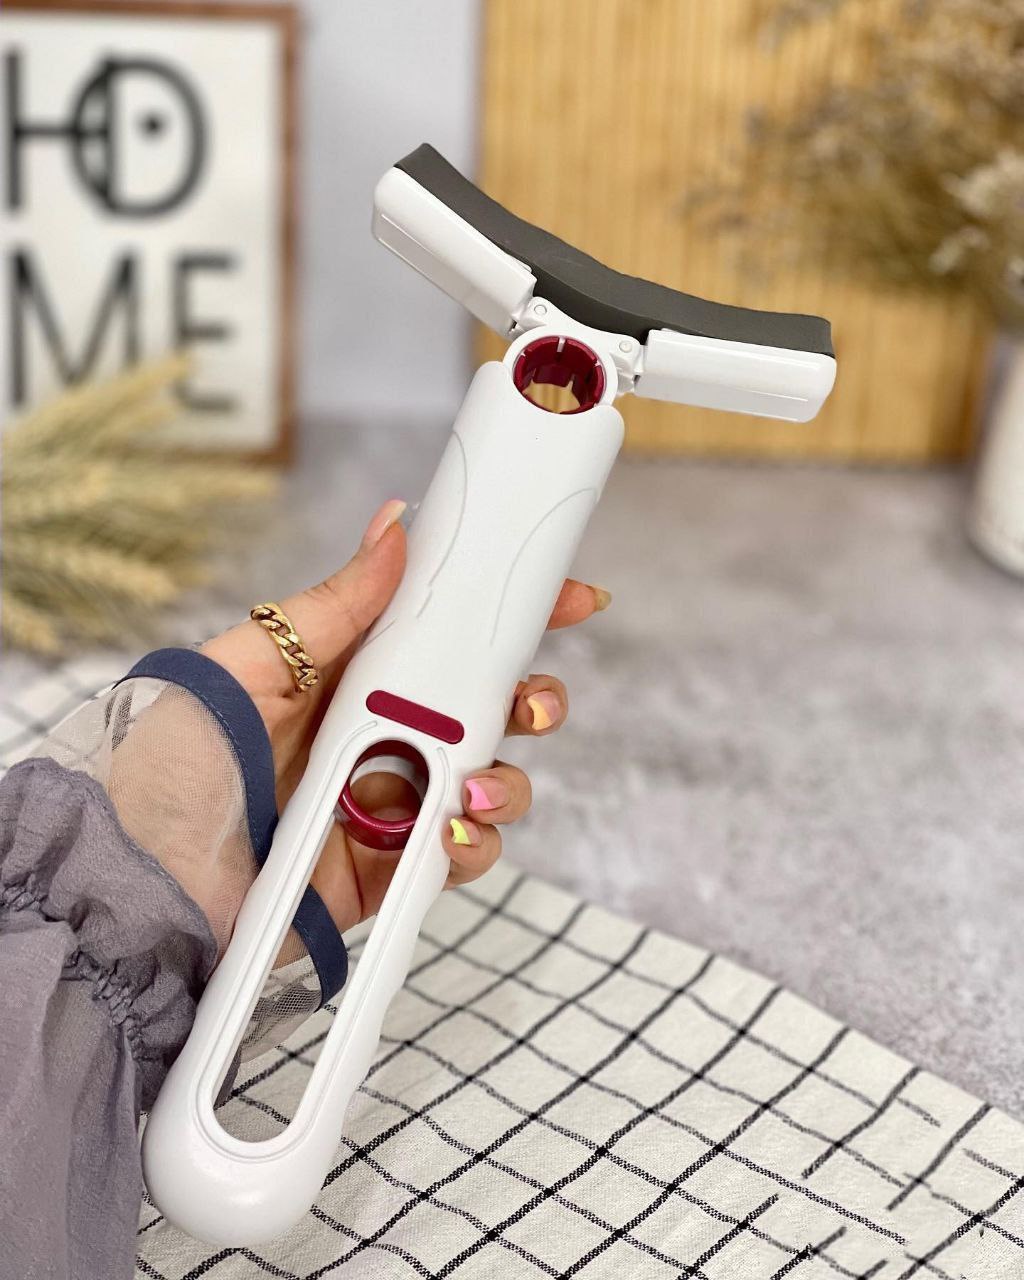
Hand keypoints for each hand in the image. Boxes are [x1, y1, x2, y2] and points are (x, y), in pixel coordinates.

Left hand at [202, 499, 608, 936]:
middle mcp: (381, 733)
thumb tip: (395, 525)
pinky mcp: (389, 869)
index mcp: (352, 673)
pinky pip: (461, 854)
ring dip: (507, 780)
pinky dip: (474, 845)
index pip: (448, 634)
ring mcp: (390, 804)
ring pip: (490, 781)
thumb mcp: (248, 665)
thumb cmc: (170, 762)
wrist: (135, 880)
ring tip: (471, 787)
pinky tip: (450, 833)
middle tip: (529, 702)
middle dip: (531, 700)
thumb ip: (333, 607)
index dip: (510, 615)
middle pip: (488, 710)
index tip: (565, 598)